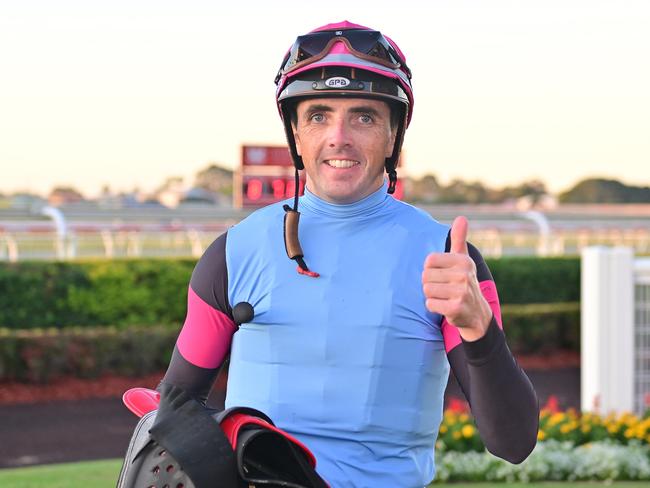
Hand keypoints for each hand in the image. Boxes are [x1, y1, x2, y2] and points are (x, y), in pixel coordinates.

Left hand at [422, 216, 492, 340]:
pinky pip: (429, 304)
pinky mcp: (456, 308)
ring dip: (432, 296)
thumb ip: (459, 239)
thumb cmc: (463, 282)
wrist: (477, 313)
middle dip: (431, 284)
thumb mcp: (463, 259)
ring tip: (445, 297)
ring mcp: (461, 292)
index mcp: (463, 260)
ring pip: (427, 290)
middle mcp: (464, 274)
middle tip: (445, 288)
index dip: (431, 270)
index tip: (443, 275)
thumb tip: (461, 218)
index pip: (429, 261)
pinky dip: (434, 307)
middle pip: (426, 276)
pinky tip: (446, 306)